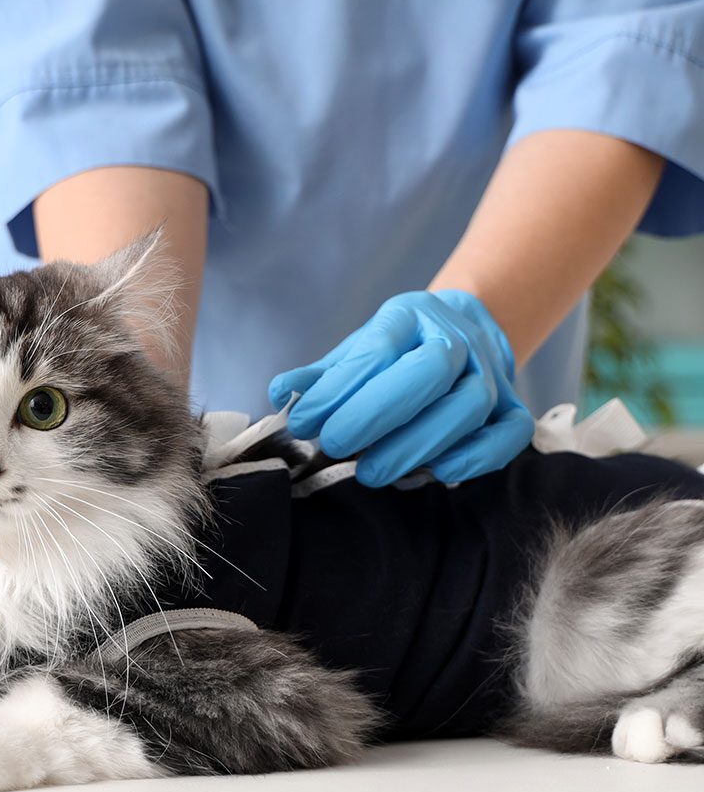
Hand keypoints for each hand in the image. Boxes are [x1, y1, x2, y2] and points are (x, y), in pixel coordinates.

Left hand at [268, 290, 534, 485]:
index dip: (339, 389)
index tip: (304, 422)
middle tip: (335, 446)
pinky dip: (475, 457)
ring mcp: (491, 373)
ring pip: (468, 406)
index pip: (378, 349)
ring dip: (417, 444)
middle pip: (431, 370)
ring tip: (372, 472)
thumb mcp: (355, 353)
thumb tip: (279, 394)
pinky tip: (436, 474)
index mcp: (412, 317)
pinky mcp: (512, 409)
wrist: (463, 332)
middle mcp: (459, 338)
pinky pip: (507, 434)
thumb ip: (320, 376)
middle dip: (378, 413)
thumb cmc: (397, 353)